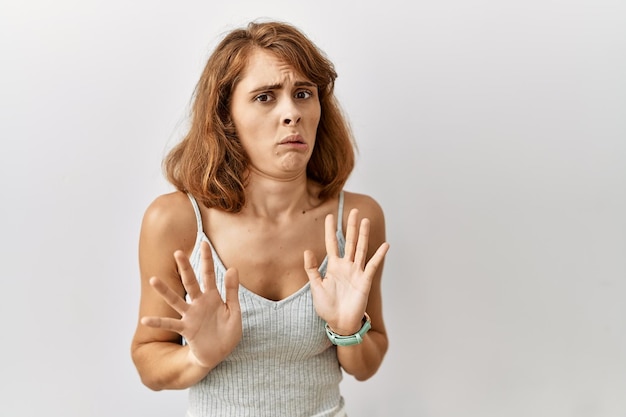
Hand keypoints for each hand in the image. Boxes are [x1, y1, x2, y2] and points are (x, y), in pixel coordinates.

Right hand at [141, 241, 241, 367]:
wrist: (220, 354)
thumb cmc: (227, 332)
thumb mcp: (234, 310)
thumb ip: (232, 290)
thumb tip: (233, 268)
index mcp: (213, 297)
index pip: (209, 274)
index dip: (207, 259)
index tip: (204, 242)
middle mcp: (199, 303)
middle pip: (191, 282)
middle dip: (185, 268)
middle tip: (178, 252)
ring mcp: (191, 315)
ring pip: (176, 300)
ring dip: (166, 291)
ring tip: (153, 279)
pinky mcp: (187, 329)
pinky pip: (170, 324)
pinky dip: (158, 322)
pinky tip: (145, 320)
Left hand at [304, 209, 388, 334]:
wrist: (339, 324)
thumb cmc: (326, 307)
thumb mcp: (315, 287)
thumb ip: (312, 269)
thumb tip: (307, 251)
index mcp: (333, 267)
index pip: (332, 244)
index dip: (331, 230)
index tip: (330, 216)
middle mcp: (346, 266)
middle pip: (349, 241)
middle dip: (351, 226)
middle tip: (354, 211)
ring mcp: (356, 272)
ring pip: (361, 249)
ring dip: (363, 235)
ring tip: (366, 220)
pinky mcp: (365, 281)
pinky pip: (373, 265)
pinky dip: (379, 255)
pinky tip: (385, 245)